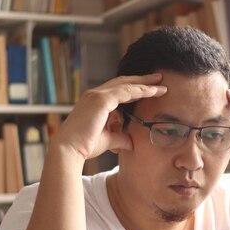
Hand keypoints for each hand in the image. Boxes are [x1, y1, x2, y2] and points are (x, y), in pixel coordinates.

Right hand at [53, 73, 167, 160]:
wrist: (69, 150)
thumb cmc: (84, 146)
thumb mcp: (107, 140)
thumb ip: (120, 138)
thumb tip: (132, 143)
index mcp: (94, 102)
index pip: (118, 91)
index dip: (135, 89)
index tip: (150, 89)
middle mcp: (94, 95)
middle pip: (123, 83)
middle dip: (142, 81)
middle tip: (159, 79)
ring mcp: (97, 95)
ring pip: (126, 85)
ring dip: (144, 84)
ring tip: (161, 83)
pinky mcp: (101, 100)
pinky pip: (125, 92)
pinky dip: (140, 90)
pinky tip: (152, 91)